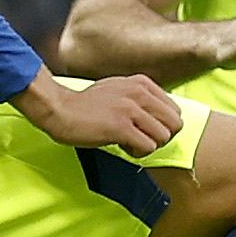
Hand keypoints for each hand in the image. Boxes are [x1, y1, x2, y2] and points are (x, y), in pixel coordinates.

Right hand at [24, 74, 184, 154]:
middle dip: (161, 136)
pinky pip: (147, 147)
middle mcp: (139, 93)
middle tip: (142, 139)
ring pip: (163, 136)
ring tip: (130, 142)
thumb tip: (159, 115)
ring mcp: (130, 109)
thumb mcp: (118, 89)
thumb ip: (139, 97)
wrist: (60, 109)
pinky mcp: (121, 127)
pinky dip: (138, 152)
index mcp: (141, 83)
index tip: (145, 128)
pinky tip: (122, 146)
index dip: (162, 125)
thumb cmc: (86, 104)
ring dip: (148, 145)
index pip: (175, 109)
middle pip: (175, 123)